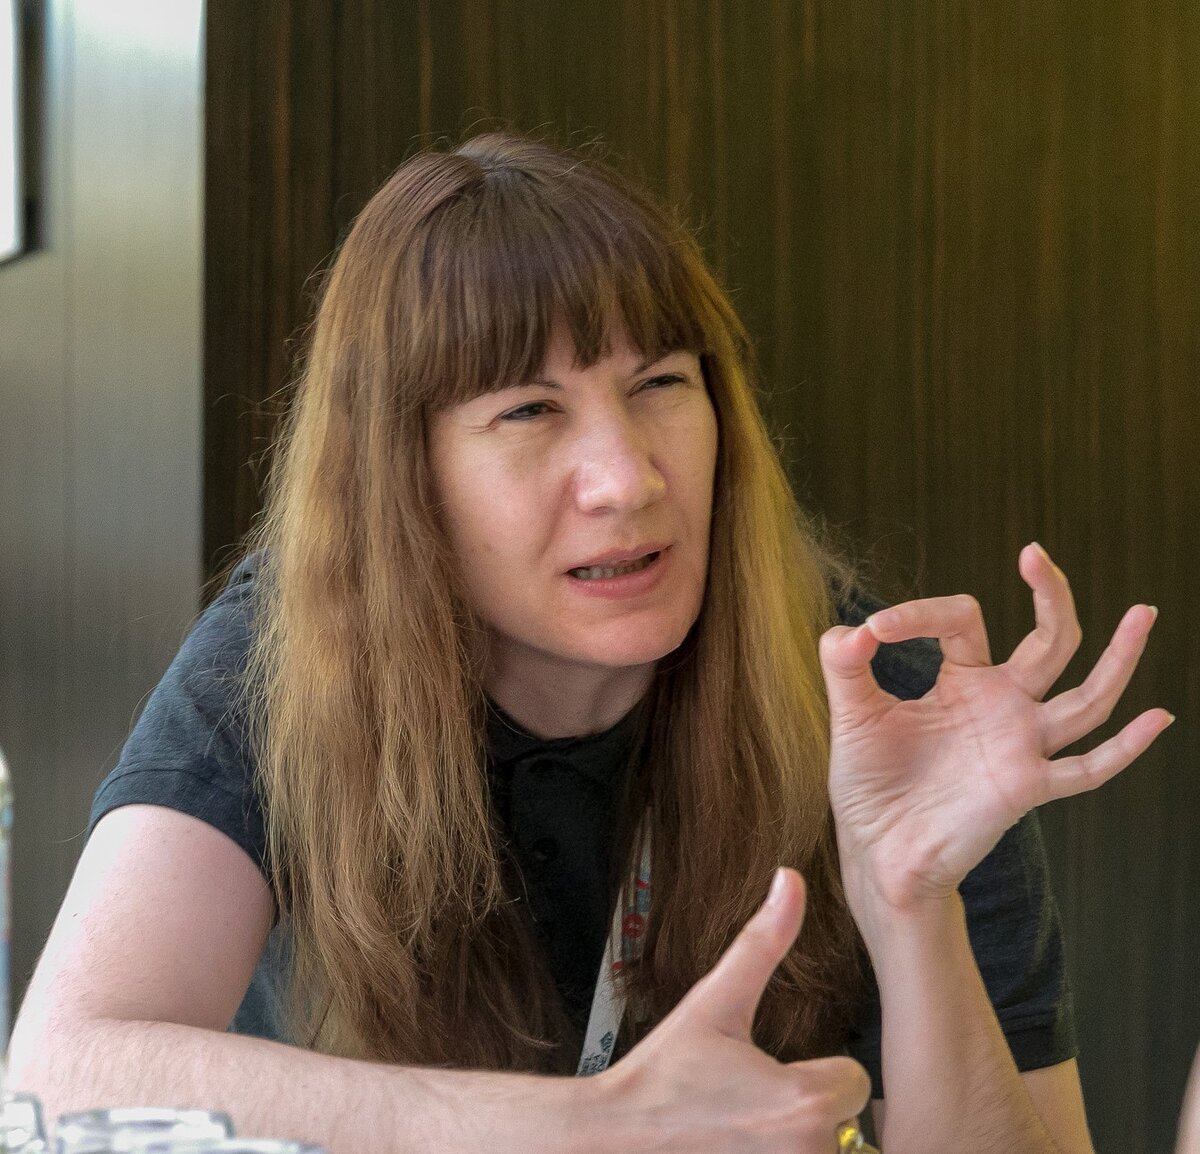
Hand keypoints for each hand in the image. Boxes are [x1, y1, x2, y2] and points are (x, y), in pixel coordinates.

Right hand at [596, 868, 869, 1151]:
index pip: (853, 1082)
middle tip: (749, 1109)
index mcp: (803, 1101)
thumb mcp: (714, 1002)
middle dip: (805, 1114)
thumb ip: (763, 940)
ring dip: (793, 1145)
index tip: (771, 1077)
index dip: (817, 1073)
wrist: (615, 1140)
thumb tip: (790, 878)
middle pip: (844, 1125)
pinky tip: (737, 1149)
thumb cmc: (664, 1075)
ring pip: (826, 1153)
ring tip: (741, 1133)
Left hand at [821, 543, 1172, 909]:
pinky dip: (1125, 748)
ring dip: (1119, 656)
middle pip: (1050, 640)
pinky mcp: (1026, 787)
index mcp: (962, 680)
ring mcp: (1021, 744)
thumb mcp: (852, 714)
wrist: (877, 850)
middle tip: (1036, 553)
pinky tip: (1157, 717)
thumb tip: (855, 627)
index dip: (920, 612)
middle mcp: (1002, 705)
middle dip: (1051, 594)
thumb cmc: (870, 783)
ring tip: (1144, 610)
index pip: (963, 619)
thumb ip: (845, 665)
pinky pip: (1087, 768)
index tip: (875, 630)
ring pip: (1087, 696)